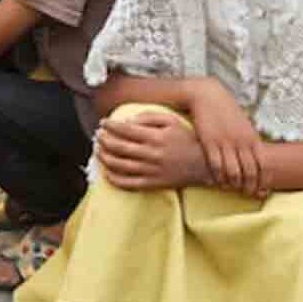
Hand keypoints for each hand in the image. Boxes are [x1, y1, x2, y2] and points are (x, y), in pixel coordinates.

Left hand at [96, 112, 210, 190]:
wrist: (205, 164)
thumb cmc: (188, 139)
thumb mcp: (172, 121)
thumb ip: (150, 117)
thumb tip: (128, 121)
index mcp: (155, 137)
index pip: (125, 130)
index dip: (110, 126)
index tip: (103, 123)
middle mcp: (151, 154)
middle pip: (118, 147)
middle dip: (104, 140)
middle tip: (98, 135)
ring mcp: (151, 171)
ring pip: (119, 165)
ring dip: (104, 157)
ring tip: (99, 151)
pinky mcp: (153, 184)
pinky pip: (128, 184)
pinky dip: (114, 179)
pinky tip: (107, 172)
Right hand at [188, 80, 266, 196]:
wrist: (208, 96)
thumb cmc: (228, 111)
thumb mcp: (245, 125)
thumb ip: (252, 142)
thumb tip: (258, 158)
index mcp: (253, 138)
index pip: (264, 166)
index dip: (264, 181)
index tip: (262, 190)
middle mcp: (242, 142)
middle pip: (250, 173)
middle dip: (249, 187)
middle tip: (246, 194)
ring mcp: (226, 143)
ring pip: (233, 173)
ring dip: (233, 185)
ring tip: (231, 188)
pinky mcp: (210, 143)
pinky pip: (216, 166)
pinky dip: (218, 177)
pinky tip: (218, 180)